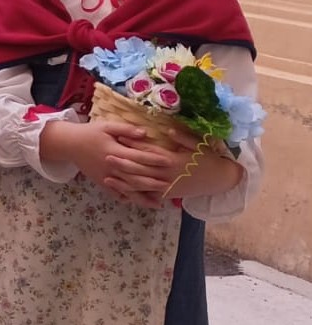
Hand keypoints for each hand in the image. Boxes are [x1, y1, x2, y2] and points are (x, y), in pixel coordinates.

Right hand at [41, 119, 167, 205]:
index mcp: (114, 151)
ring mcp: (106, 176)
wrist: (69, 144)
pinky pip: (116, 193)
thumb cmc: (90, 133)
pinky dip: (128, 198)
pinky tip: (139, 202)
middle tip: (171, 184)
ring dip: (143, 195)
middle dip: (153, 181)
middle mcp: (111, 166)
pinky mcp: (101, 182)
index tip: (169, 161)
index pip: (138, 157)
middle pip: (135, 176)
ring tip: (158, 201)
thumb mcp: (107, 126)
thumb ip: (126, 129)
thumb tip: (145, 133)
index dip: (154, 159)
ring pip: (127, 189)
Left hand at [111, 127, 241, 203]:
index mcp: (172, 159)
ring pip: (141, 184)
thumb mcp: (199, 144)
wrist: (220, 180)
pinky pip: (148, 195)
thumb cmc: (209, 159)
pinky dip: (135, 194)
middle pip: (140, 168)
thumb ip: (183, 136)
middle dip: (122, 162)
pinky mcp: (168, 195)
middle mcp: (167, 174)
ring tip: (107, 176)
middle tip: (105, 155)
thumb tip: (167, 129)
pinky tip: (122, 193)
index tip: (118, 138)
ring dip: (123, 181)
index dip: (132, 144)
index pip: (148, 151)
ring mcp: (167, 186)